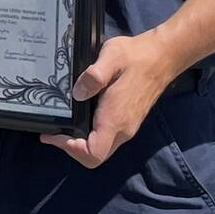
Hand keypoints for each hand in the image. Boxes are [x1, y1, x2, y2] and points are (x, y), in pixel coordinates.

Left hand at [42, 30, 178, 167]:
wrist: (162, 56)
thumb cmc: (136, 56)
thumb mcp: (111, 57)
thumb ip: (93, 77)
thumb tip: (77, 94)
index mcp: (116, 119)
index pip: (93, 154)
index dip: (70, 149)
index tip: (53, 133)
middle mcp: (123, 129)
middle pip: (95, 156)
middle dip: (70, 148)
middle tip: (52, 130)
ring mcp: (127, 127)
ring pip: (100, 148)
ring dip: (79, 142)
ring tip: (60, 124)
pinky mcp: (127, 120)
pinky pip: (105, 137)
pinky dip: (88, 135)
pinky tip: (77, 115)